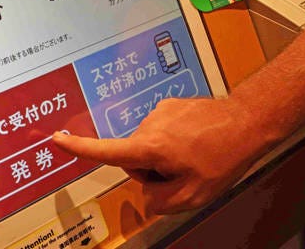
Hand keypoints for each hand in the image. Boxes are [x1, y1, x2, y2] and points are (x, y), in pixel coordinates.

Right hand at [52, 96, 270, 214]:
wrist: (248, 121)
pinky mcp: (171, 104)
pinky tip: (197, 144)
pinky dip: (174, 141)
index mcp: (150, 146)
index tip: (57, 139)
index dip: (79, 148)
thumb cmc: (223, 158)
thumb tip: (147, 194)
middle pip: (133, 156)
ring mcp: (161, 111)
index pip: (107, 151)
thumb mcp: (192, 195)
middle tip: (183, 174)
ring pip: (149, 144)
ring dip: (164, 155)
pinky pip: (162, 130)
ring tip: (196, 157)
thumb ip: (159, 201)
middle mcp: (150, 124)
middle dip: (151, 170)